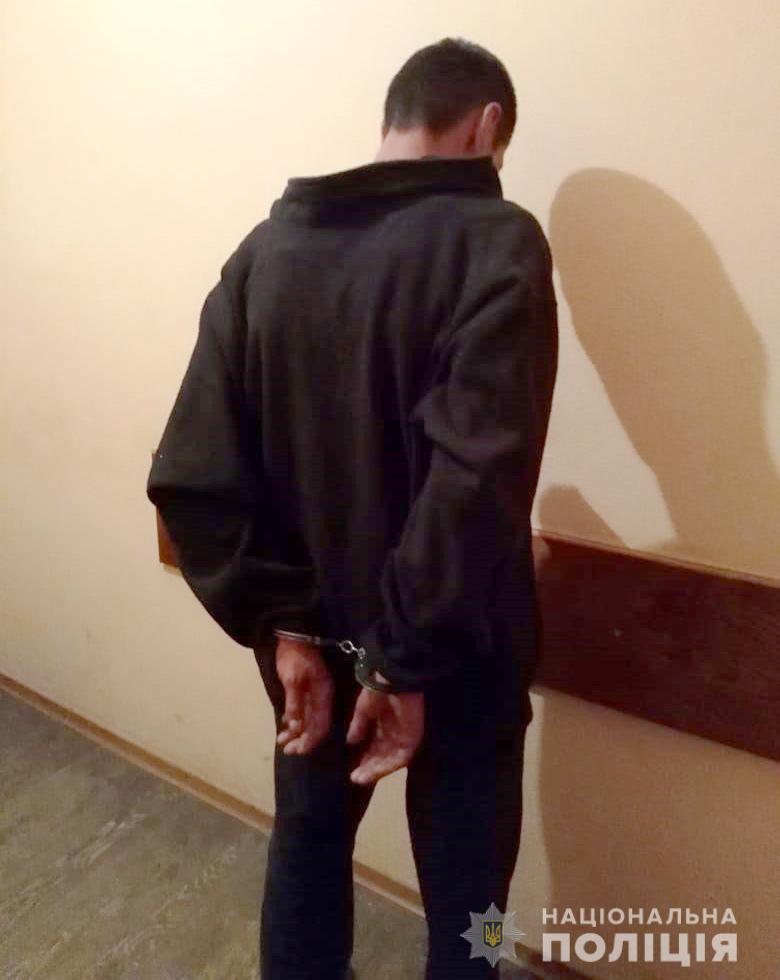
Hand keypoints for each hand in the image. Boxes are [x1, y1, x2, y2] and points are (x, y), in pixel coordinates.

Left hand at [274, 638, 333, 754]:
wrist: (293, 636)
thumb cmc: (294, 657)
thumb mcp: (293, 679)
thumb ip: (295, 702)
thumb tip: (295, 725)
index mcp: (323, 695)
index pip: (321, 724)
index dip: (311, 739)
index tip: (299, 751)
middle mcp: (321, 698)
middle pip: (315, 725)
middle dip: (302, 739)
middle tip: (288, 750)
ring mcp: (313, 695)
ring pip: (308, 720)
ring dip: (296, 733)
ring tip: (282, 742)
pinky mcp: (305, 691)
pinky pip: (302, 712)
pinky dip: (293, 722)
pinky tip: (284, 729)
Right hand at [346, 676, 424, 784]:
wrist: (394, 679)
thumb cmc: (378, 689)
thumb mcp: (363, 708)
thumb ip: (358, 725)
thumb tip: (350, 742)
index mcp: (383, 723)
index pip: (374, 746)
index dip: (364, 758)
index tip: (352, 769)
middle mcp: (394, 732)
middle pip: (382, 755)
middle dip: (368, 767)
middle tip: (355, 778)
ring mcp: (403, 736)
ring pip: (389, 760)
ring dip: (375, 770)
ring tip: (360, 779)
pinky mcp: (412, 739)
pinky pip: (400, 758)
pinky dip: (386, 766)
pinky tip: (372, 772)